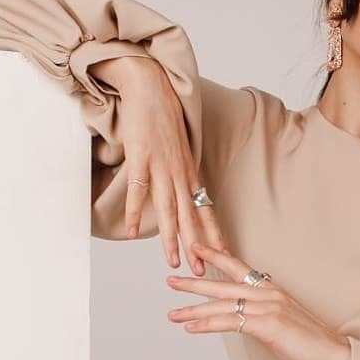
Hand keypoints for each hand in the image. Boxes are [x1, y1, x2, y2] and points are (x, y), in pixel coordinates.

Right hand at [93, 56, 226, 275]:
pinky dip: (136, 212)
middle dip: (198, 246)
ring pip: (169, 209)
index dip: (215, 234)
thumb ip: (180, 174)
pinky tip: (134, 232)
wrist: (152, 87)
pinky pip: (139, 190)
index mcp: (190, 173)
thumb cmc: (163, 118)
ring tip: (172, 262)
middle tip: (204, 272)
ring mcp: (162, 166)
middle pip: (191, 216)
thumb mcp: (178, 150)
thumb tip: (181, 195)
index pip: (206, 209)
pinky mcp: (141, 156)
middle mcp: (181, 173)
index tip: (225, 257)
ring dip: (171, 238)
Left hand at [165, 243, 351, 359]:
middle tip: (170, 280)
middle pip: (224, 285)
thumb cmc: (313, 344)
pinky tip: (191, 328)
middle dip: (194, 283)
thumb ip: (264, 316)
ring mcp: (269, 307)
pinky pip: (230, 322)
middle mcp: (270, 294)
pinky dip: (208, 325)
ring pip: (223, 305)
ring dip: (194, 309)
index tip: (197, 248)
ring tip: (172, 313)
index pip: (240, 269)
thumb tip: (244, 320)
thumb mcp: (285, 324)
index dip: (217, 257)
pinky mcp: (268, 325)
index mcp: (274, 291)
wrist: (336, 355)